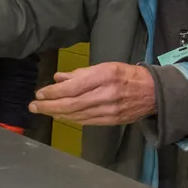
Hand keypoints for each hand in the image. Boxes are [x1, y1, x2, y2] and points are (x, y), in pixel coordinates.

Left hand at [30, 62, 155, 124]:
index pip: (73, 87)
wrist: (154, 93)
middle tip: (33, 106)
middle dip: (49, 106)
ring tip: (43, 111)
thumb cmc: (127, 75)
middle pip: (71, 103)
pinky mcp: (111, 121)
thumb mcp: (105, 66)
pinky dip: (70, 119)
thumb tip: (58, 78)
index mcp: (104, 76)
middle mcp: (106, 94)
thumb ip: (80, 73)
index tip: (40, 93)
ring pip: (77, 115)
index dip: (53, 92)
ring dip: (56, 114)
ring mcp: (109, 110)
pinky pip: (85, 121)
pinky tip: (60, 116)